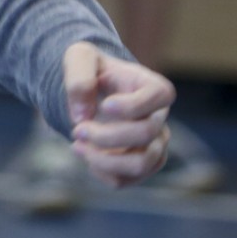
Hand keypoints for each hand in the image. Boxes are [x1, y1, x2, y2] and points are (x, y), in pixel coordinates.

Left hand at [62, 42, 174, 187]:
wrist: (89, 92)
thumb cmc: (90, 70)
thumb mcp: (78, 58)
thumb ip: (79, 77)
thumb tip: (81, 115)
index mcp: (152, 87)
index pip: (159, 98)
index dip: (132, 106)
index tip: (105, 105)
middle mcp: (159, 118)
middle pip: (145, 134)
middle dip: (106, 135)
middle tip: (77, 128)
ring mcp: (152, 144)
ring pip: (141, 164)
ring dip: (104, 160)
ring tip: (77, 146)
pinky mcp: (138, 165)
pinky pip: (125, 180)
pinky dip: (100, 171)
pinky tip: (86, 153)